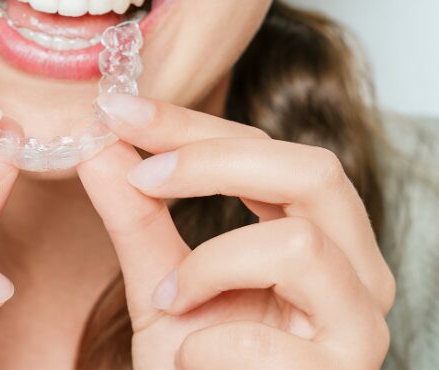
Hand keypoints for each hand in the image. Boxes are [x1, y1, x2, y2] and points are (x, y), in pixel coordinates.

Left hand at [78, 93, 394, 368]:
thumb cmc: (196, 362)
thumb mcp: (158, 281)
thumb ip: (135, 216)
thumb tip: (98, 145)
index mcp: (317, 234)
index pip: (265, 151)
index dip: (190, 125)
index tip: (121, 111)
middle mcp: (354, 270)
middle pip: (313, 171)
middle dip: (213, 161)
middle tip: (142, 175)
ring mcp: (359, 325)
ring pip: (300, 246)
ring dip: (209, 267)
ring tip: (171, 299)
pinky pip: (270, 339)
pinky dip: (211, 344)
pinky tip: (195, 359)